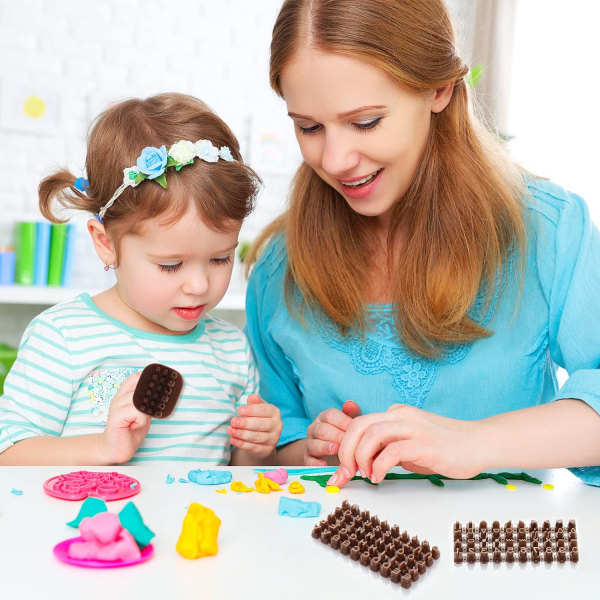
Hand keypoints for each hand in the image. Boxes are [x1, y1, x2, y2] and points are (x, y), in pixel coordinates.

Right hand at [101, 372, 150, 463]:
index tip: (158, 384)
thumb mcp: (143, 412)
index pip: (136, 376)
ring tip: (137, 422)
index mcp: (124, 394)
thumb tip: (160, 390)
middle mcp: (119, 397)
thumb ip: (147, 401)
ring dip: (145, 413)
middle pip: (141, 387)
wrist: (118, 449)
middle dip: (149, 400)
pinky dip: (141, 420)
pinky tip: (133, 426)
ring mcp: (116, 405)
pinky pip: (138, 411)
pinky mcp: (116, 415)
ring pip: (141, 400)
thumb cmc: (131, 430)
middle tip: (146, 412)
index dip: (148, 378)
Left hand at [228, 395, 281, 458]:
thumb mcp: (256, 409)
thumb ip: (254, 403)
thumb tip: (252, 397)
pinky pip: (254, 448)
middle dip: (245, 423)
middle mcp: (277, 425)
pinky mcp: (268, 450)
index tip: (239, 410)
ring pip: (257, 437)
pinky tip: (233, 439)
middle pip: (261, 424)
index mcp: (275, 412)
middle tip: (233, 421)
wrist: (262, 440)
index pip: (264, 410)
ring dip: (242, 434)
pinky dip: (242, 444)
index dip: (252, 410)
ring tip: (230, 430)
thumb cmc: (257, 419)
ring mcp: (274, 439)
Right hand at [304, 400, 361, 466]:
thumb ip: (352, 413)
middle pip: (321, 429)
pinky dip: (316, 464)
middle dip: (336, 435)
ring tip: (336, 449)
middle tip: (348, 442)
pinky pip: (309, 461)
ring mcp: (310, 444)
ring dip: (325, 447)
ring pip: (313, 444)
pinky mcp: (308, 460)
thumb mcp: (350, 424)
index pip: (330, 415)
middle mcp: (314, 429)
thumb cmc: (344, 435)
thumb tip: (350, 403)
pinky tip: (324, 465)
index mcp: (324, 418)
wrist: (332, 455)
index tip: (354, 429)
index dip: (343, 422)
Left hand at [328, 404, 482, 487]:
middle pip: (358, 425)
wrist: (480, 443)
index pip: (360, 424)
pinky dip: (380, 465)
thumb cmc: (446, 447)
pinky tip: (379, 477)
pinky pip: (392, 451)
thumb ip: (389, 448)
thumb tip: (364, 464)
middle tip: (345, 472)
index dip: (345, 446)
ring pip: (371, 434)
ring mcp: (413, 427)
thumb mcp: (411, 444)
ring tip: (364, 474)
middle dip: (345, 450)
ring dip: (360, 456)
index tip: (341, 469)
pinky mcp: (424, 444)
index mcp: (396, 413)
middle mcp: (401, 415)